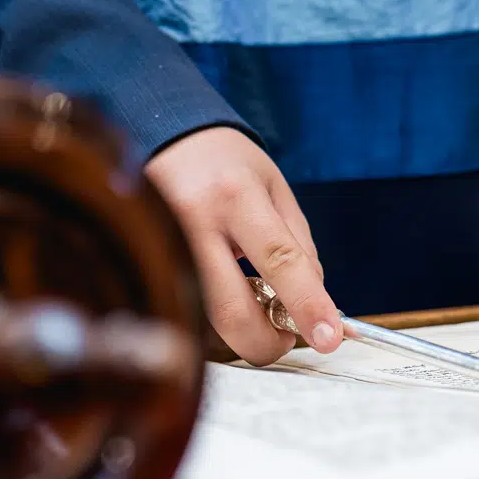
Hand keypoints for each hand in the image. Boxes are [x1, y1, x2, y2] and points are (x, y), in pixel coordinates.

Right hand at [144, 127, 342, 364]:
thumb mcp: (275, 187)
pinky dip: (217, 317)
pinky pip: (189, 311)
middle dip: (268, 342)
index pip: (278, 259)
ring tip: (255, 301)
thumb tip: (313, 301)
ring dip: (244, 329)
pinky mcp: (149, 266)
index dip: (307, 304)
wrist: (163, 136)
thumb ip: (298, 245)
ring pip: (207, 321)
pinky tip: (226, 291)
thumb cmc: (225, 162)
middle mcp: (193, 223)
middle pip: (232, 310)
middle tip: (287, 336)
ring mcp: (162, 248)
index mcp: (235, 195)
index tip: (330, 338)